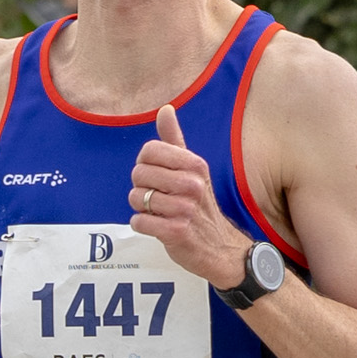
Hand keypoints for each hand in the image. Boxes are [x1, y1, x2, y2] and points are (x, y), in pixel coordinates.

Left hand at [130, 105, 250, 288]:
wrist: (219, 248)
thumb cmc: (199, 205)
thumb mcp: (193, 171)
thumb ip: (175, 140)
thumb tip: (165, 109)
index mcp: (195, 165)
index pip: (149, 150)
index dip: (144, 164)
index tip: (155, 176)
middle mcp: (192, 184)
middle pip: (139, 173)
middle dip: (140, 188)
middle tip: (156, 197)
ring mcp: (185, 209)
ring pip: (137, 198)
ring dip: (141, 208)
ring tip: (158, 213)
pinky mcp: (176, 232)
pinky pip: (140, 222)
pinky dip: (142, 225)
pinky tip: (157, 227)